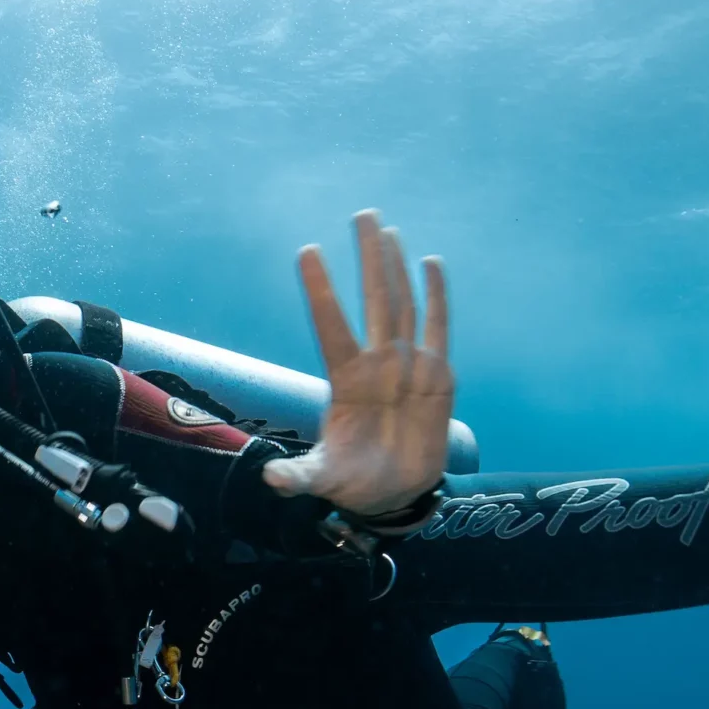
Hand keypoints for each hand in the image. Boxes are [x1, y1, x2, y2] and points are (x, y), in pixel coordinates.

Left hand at [261, 210, 453, 516]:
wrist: (394, 493)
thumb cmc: (354, 482)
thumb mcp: (323, 478)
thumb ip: (299, 476)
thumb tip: (271, 480)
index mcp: (346, 382)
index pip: (330, 326)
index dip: (321, 291)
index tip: (307, 251)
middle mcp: (376, 364)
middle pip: (371, 301)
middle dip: (367, 258)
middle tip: (362, 214)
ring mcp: (407, 365)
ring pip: (401, 305)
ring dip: (395, 267)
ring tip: (386, 230)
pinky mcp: (437, 376)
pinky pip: (438, 328)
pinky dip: (437, 297)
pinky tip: (430, 264)